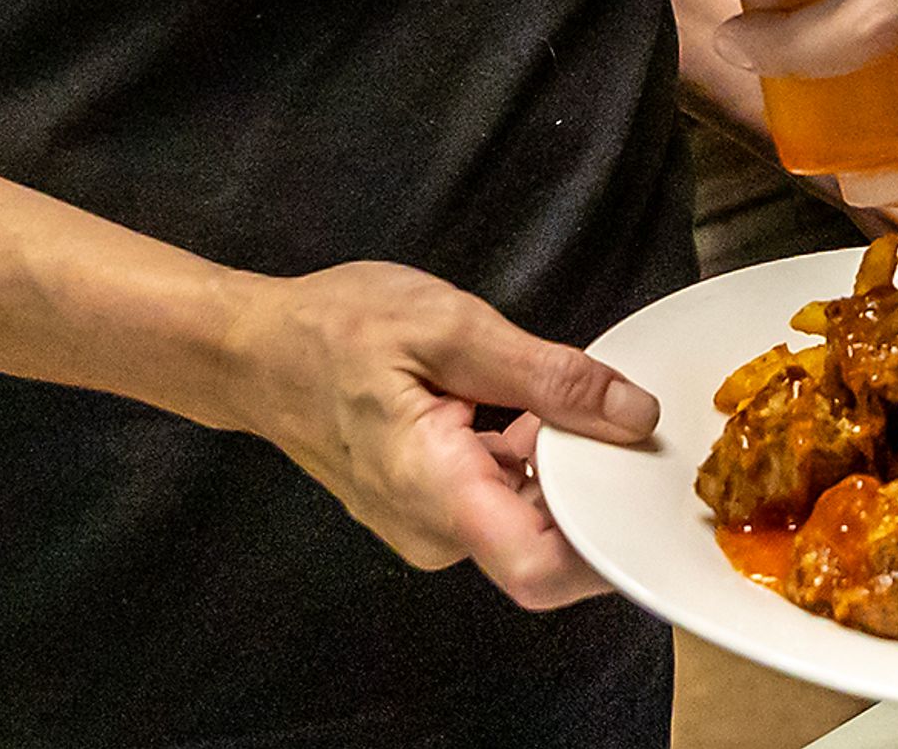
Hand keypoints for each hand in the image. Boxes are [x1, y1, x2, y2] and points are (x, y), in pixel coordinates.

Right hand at [217, 261, 657, 609]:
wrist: (254, 352)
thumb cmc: (332, 332)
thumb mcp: (452, 328)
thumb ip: (548, 377)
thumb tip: (632, 415)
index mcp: (435, 490)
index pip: (540, 569)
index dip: (605, 545)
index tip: (642, 486)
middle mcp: (432, 530)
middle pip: (545, 546)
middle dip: (591, 486)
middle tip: (607, 413)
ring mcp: (427, 528)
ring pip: (527, 522)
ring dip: (559, 468)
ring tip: (550, 397)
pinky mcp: (428, 512)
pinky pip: (500, 505)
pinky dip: (527, 463)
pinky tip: (520, 409)